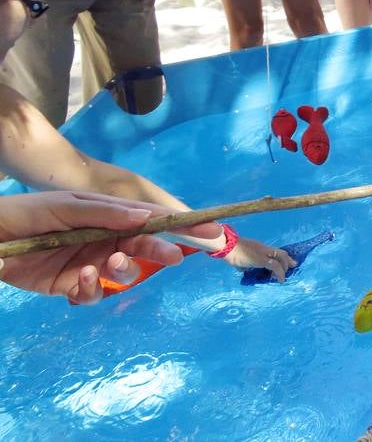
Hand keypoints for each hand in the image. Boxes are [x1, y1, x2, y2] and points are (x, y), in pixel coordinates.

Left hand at [0, 191, 219, 304]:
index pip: (152, 219)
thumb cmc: (31, 213)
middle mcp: (105, 239)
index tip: (210, 230)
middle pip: (145, 247)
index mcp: (110, 215)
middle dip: (161, 251)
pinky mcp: (70, 285)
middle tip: (175, 257)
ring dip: (124, 269)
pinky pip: (94, 293)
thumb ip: (108, 214)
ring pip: (123, 273)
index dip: (182, 224)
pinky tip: (83, 277)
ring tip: (112, 262)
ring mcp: (90, 262)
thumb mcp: (70, 207)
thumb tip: (147, 217)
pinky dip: (94, 288)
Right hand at [220, 236, 295, 282]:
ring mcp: (262, 252)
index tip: (287, 262)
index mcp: (258, 247)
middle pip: (280, 252)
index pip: (274, 251)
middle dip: (287, 260)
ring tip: (284, 276)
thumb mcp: (239, 260)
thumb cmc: (230, 253)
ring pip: (280, 257)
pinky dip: (279, 272)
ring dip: (284, 267)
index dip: (281, 257)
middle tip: (292, 266)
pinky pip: (274, 265)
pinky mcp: (260, 259)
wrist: (226, 247)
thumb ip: (243, 264)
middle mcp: (263, 248)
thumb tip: (242, 269)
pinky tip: (280, 280)